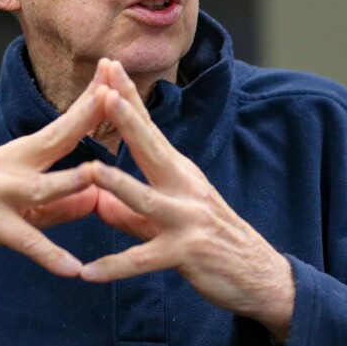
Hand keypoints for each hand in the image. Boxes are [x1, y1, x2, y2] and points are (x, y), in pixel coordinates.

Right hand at [0, 62, 108, 345]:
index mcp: (19, 156)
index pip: (62, 125)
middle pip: (55, 138)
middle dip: (86, 114)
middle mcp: (9, 166)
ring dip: (71, 182)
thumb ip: (60, 204)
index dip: (89, 102)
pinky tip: (72, 269)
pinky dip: (48, 255)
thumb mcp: (19, 206)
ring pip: (40, 188)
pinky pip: (23, 241)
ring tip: (102, 177)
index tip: (113, 75)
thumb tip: (99, 197)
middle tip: (115, 91)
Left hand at [78, 60, 294, 341]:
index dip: (129, 99)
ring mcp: (186, 219)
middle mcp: (184, 189)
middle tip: (104, 90)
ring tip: (89, 170)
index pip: (149, 129)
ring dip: (117, 184)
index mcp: (179, 173)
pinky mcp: (187, 252)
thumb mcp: (166, 222)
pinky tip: (87, 273)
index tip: (109, 68)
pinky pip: (144, 260)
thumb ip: (129, 213)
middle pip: (150, 148)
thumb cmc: (211, 242)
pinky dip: (114, 267)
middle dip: (127, 119)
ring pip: (146, 199)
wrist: (259, 277)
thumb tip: (96, 201)